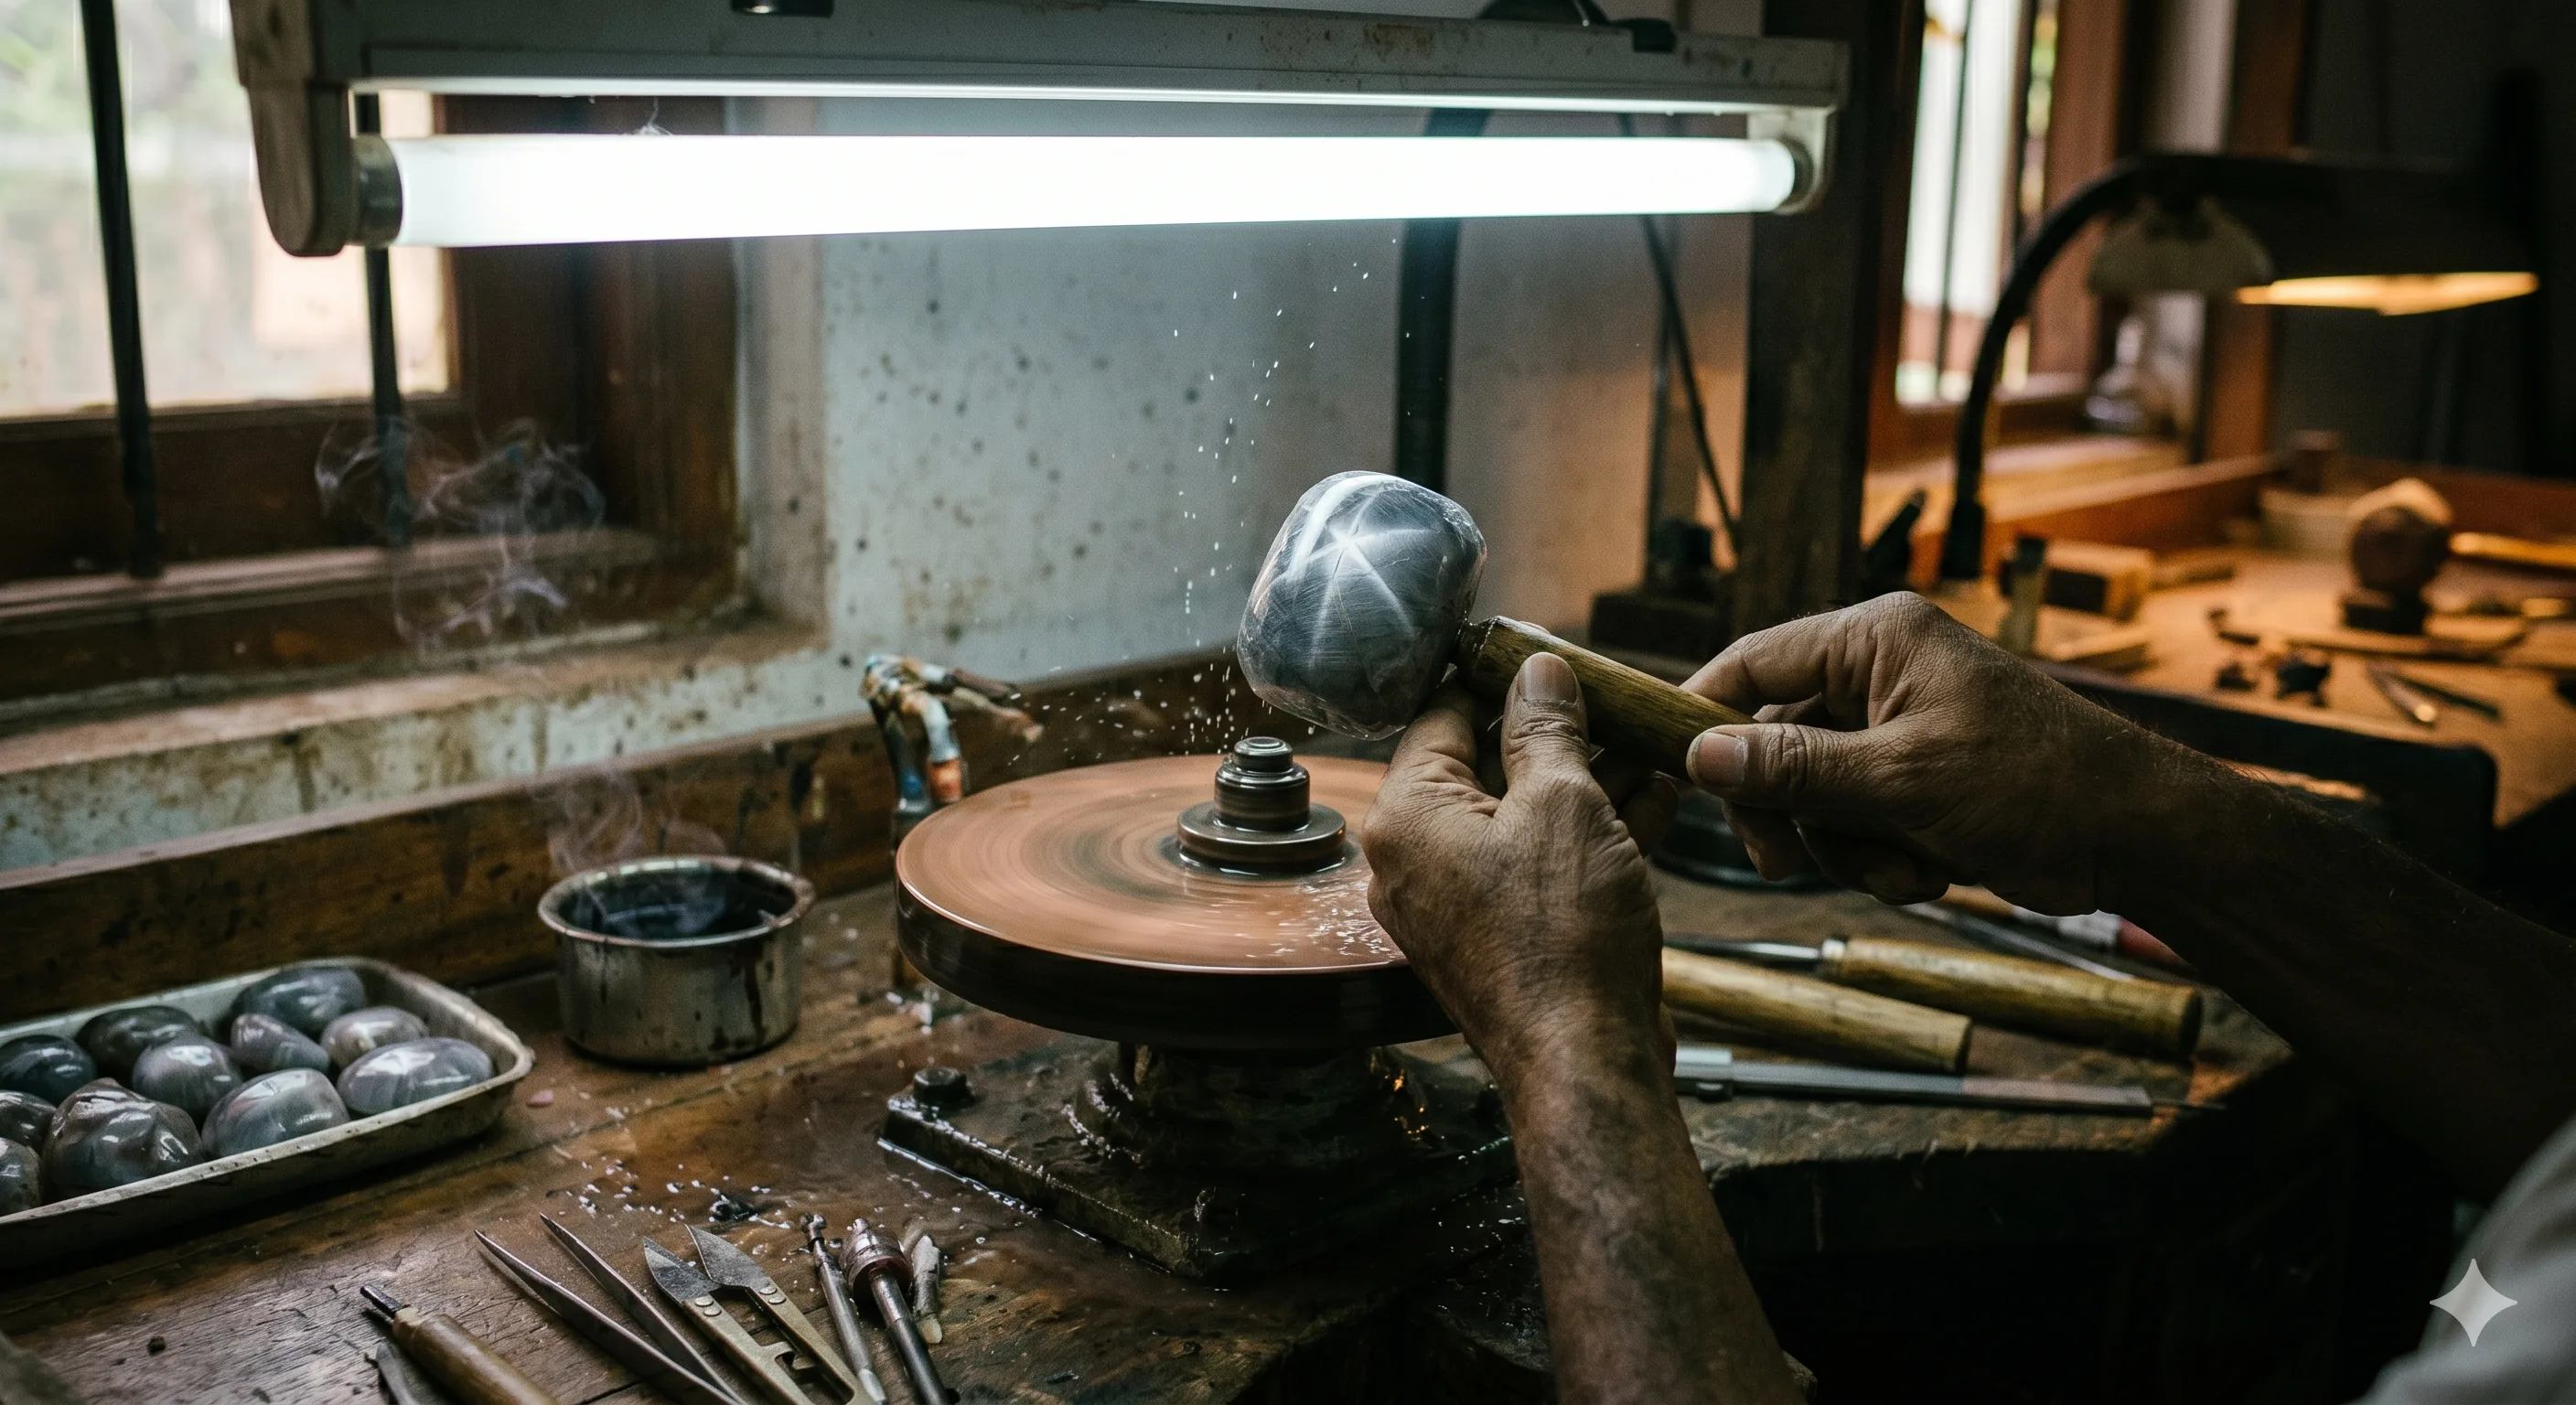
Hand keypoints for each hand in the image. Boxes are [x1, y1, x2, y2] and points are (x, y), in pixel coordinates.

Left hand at [1363, 653, 1678, 1074]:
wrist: (1587, 1060)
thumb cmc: (1565, 939)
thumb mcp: (1563, 803)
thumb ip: (1546, 730)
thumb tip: (1538, 674)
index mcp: (1406, 817)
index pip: (1440, 714)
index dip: (1498, 677)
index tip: (1545, 653)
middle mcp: (1418, 859)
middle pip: (1484, 764)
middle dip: (1556, 729)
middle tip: (1609, 693)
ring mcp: (1462, 901)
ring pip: (1524, 814)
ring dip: (1587, 775)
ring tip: (1645, 735)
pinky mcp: (1507, 933)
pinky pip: (1544, 861)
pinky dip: (1592, 829)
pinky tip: (1654, 792)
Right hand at [1680, 592, 2182, 913]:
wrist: (2132, 837)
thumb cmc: (2037, 782)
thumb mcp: (1901, 776)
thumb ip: (1794, 767)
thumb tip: (1700, 756)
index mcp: (1875, 639)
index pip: (1753, 662)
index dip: (1702, 713)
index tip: (1670, 768)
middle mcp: (1879, 675)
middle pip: (1772, 741)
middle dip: (1788, 810)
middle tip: (1780, 862)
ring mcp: (1897, 731)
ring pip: (1812, 795)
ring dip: (1846, 846)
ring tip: (1904, 864)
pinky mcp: (1915, 783)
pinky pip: (1854, 823)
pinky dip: (1880, 857)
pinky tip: (1931, 868)